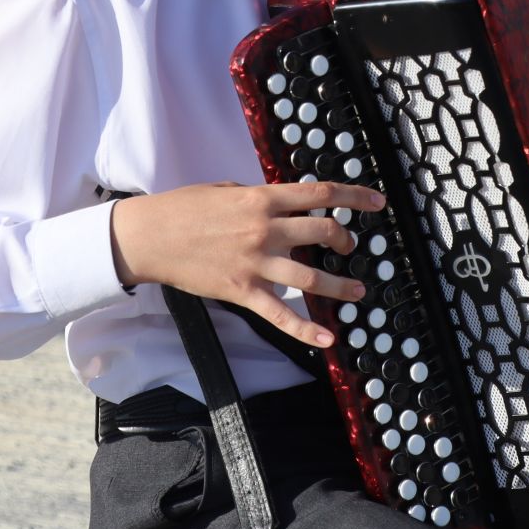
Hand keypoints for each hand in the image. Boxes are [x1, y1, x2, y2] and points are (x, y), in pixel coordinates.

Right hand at [110, 180, 385, 348]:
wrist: (151, 236)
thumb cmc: (184, 208)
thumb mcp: (227, 189)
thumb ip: (260, 197)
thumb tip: (284, 203)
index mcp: (262, 198)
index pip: (320, 194)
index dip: (355, 196)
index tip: (377, 202)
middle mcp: (264, 229)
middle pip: (322, 232)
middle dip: (344, 239)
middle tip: (349, 247)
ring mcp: (255, 262)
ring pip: (310, 277)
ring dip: (340, 285)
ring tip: (358, 292)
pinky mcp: (242, 291)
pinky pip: (280, 314)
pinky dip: (306, 329)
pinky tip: (328, 339)